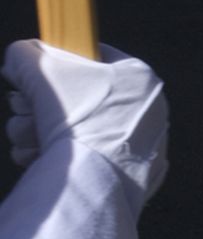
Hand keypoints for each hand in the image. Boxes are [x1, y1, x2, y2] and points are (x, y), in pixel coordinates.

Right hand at [5, 39, 168, 209]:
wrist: (92, 184)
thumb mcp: (39, 69)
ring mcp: (143, 150)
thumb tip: (19, 58)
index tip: (35, 74)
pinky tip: (39, 161)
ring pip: (78, 131)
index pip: (94, 56)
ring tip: (26, 140)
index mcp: (140, 79)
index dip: (57, 62)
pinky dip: (59, 160)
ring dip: (39, 133)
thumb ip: (25, 55)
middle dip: (39, 106)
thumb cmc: (73, 118)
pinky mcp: (132, 182)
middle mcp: (148, 113)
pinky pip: (89, 162)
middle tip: (23, 111)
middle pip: (80, 98)